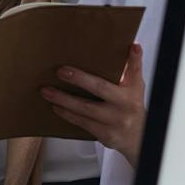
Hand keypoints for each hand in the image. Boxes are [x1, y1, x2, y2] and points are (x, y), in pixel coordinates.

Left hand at [43, 43, 146, 166]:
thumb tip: (132, 47)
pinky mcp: (105, 134)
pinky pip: (82, 122)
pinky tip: (55, 107)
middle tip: (61, 71)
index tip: (132, 47)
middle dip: (80, 79)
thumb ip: (131, 69)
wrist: (137, 137)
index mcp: (133, 90)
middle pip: (101, 88)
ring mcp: (114, 121)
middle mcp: (125, 105)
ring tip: (47, 91)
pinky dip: (67, 114)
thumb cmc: (131, 107)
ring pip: (85, 108)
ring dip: (64, 99)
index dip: (134, 60)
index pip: (135, 72)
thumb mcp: (134, 87)